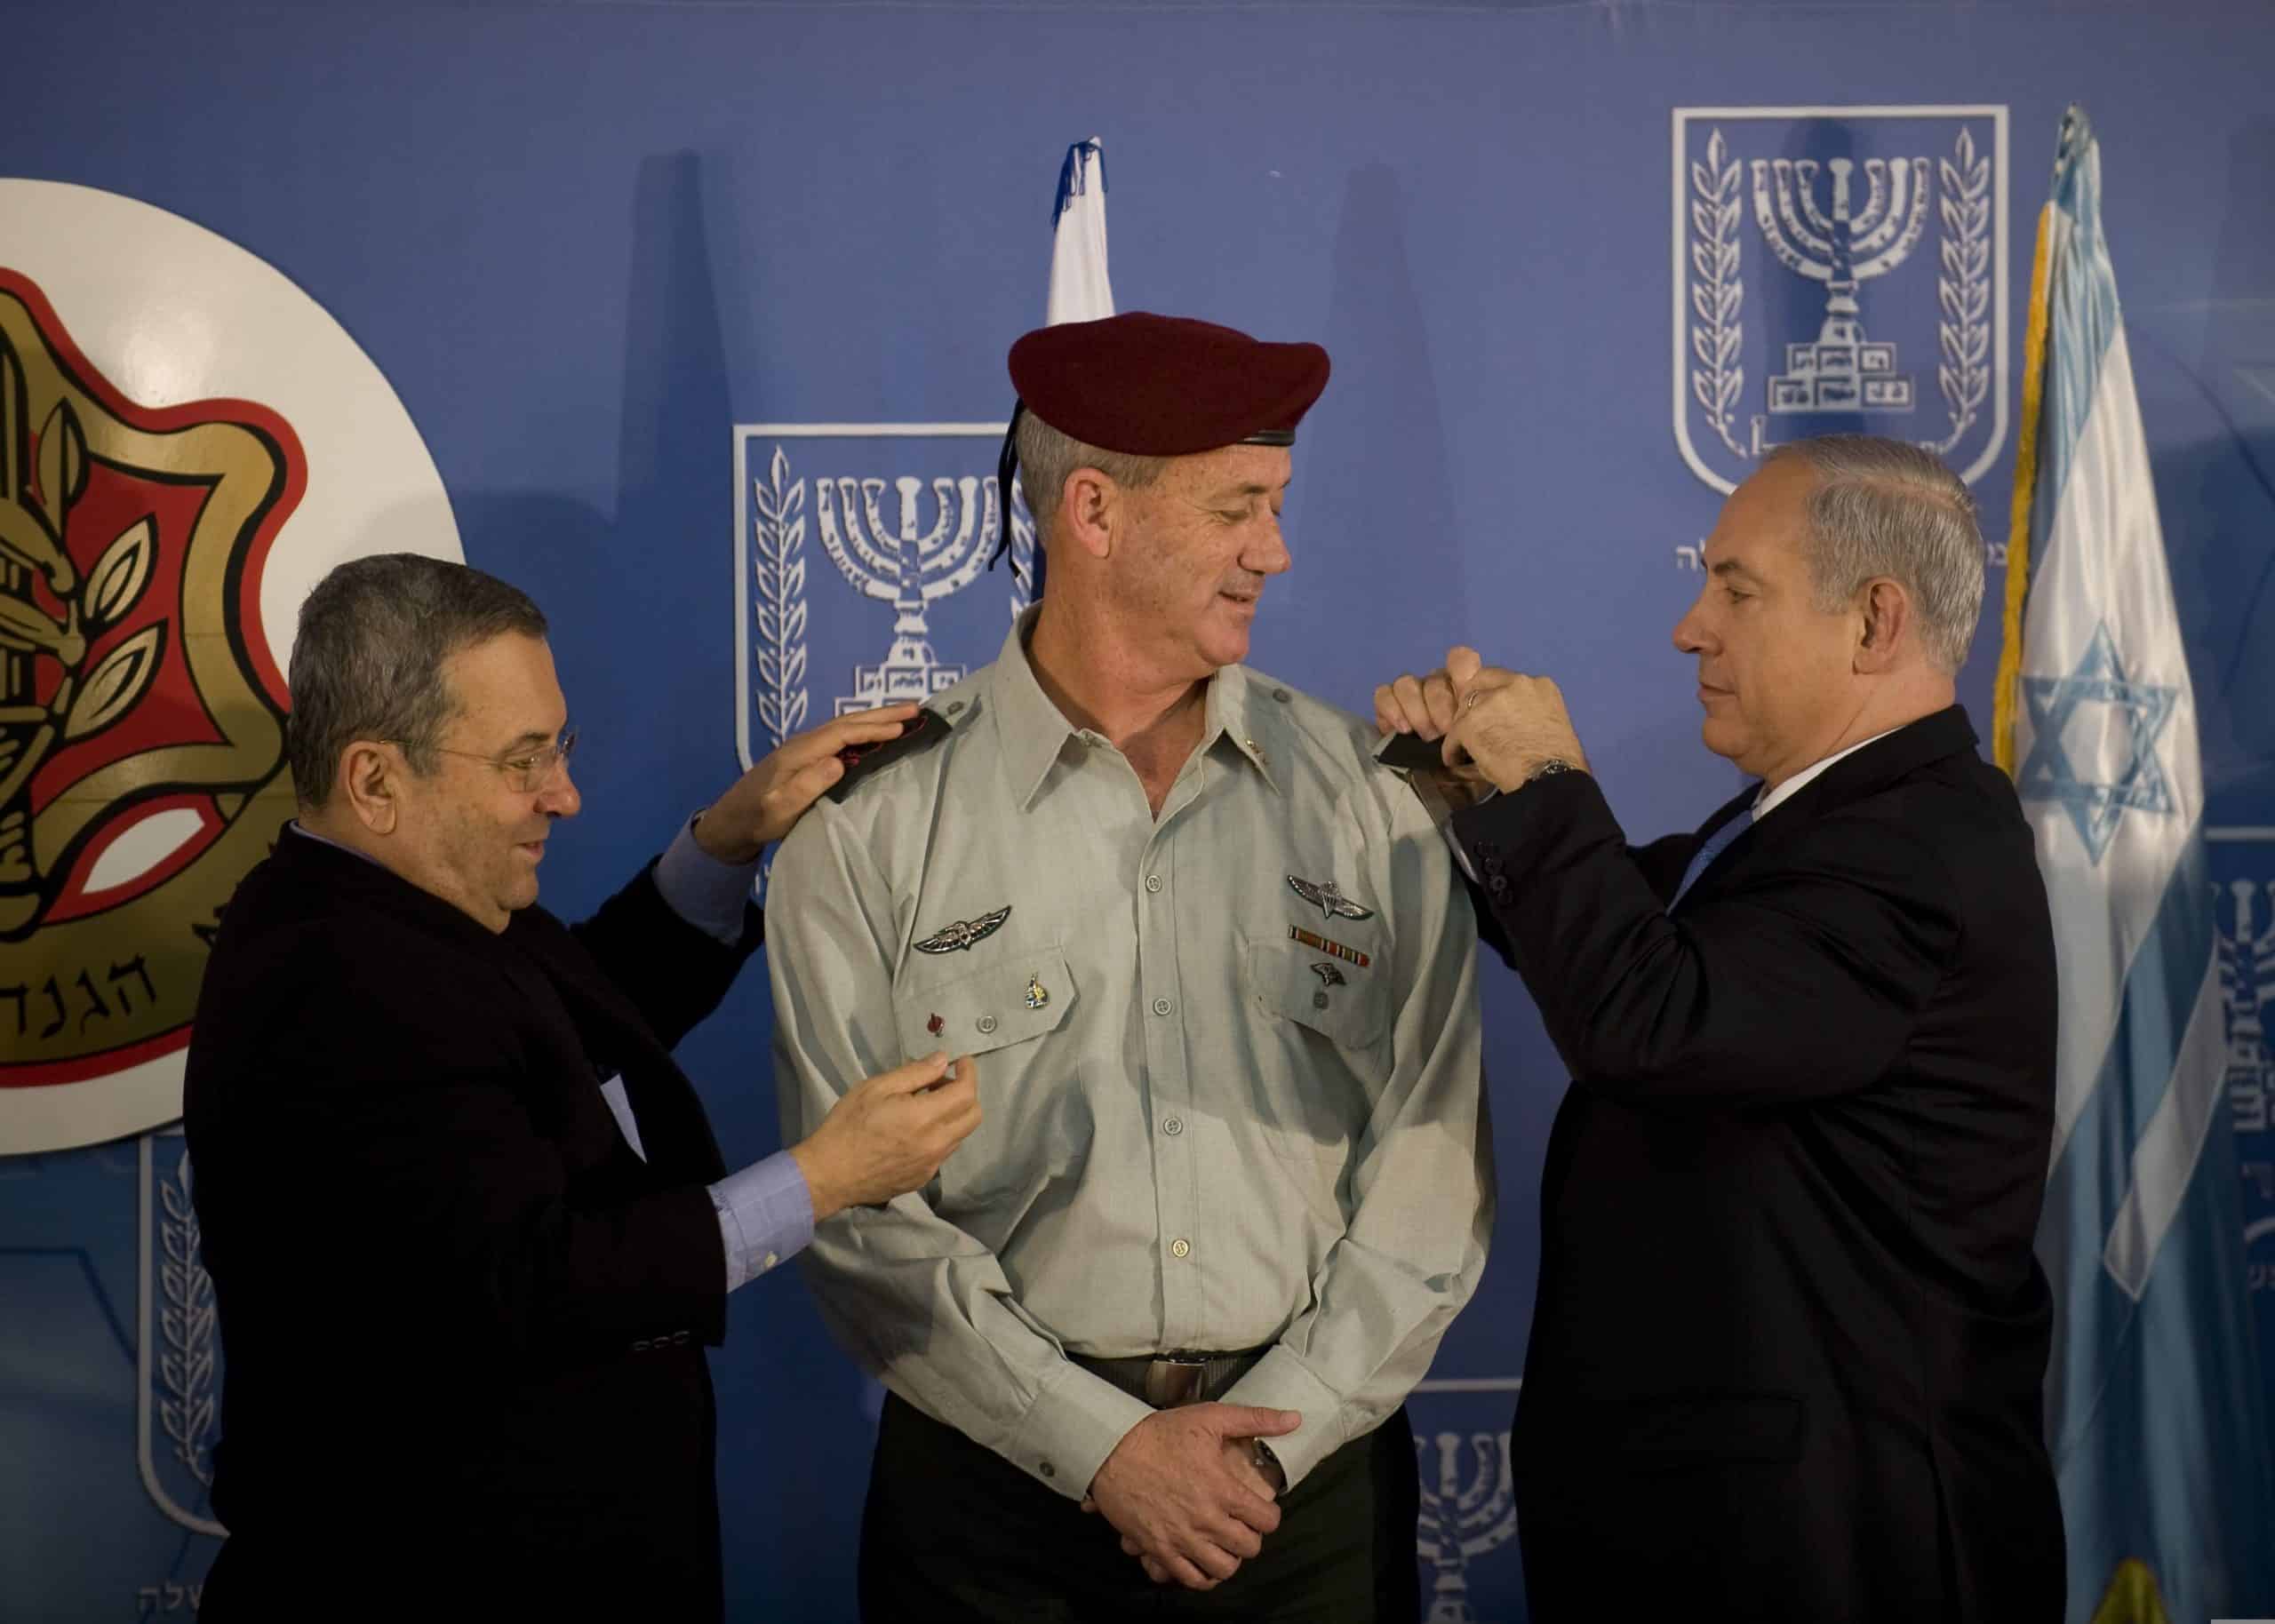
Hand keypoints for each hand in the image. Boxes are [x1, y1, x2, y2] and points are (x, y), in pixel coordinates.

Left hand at [692, 705, 920, 862]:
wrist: (730, 821)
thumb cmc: (756, 819)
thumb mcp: (780, 809)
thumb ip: (807, 785)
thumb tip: (839, 761)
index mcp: (799, 753)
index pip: (842, 733)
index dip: (873, 729)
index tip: (903, 728)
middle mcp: (802, 744)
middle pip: (847, 722)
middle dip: (882, 715)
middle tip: (916, 708)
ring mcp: (803, 748)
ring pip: (844, 726)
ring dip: (874, 719)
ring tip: (904, 715)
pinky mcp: (804, 757)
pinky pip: (840, 736)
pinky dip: (862, 730)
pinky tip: (874, 734)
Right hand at [789, 1052, 980, 1221]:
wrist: (829, 1175)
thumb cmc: (848, 1125)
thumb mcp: (876, 1088)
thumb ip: (914, 1073)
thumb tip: (942, 1059)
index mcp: (925, 1118)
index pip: (966, 1093)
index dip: (969, 1072)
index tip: (961, 1061)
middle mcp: (936, 1144)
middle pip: (974, 1116)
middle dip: (966, 1093)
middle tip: (939, 1083)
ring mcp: (931, 1165)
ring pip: (960, 1135)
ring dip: (952, 1115)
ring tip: (923, 1105)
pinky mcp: (922, 1179)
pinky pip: (943, 1152)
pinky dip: (939, 1134)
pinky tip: (913, 1130)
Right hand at [1083, 1404, 1298, 1590]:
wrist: (1111, 1450)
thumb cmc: (1159, 1434)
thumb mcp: (1209, 1418)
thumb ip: (1255, 1419)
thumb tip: (1294, 1418)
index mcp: (1222, 1489)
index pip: (1267, 1520)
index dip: (1269, 1515)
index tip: (1261, 1509)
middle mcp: (1206, 1519)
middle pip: (1248, 1548)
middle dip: (1251, 1537)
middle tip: (1241, 1525)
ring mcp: (1182, 1538)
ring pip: (1222, 1569)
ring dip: (1229, 1558)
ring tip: (1223, 1544)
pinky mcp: (1159, 1549)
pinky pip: (1189, 1579)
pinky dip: (1201, 1576)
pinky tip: (1201, 1561)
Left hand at [1439, 645, 1587, 792]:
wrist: (1552, 778)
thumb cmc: (1561, 761)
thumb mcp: (1552, 721)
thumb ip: (1529, 711)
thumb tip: (1511, 720)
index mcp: (1539, 685)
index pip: (1504, 678)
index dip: (1493, 694)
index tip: (1492, 712)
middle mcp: (1515, 684)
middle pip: (1479, 682)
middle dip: (1473, 702)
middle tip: (1473, 725)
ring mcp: (1490, 701)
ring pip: (1465, 708)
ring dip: (1464, 726)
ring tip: (1465, 746)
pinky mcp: (1470, 722)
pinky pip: (1454, 734)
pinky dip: (1453, 748)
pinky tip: (1456, 760)